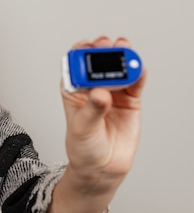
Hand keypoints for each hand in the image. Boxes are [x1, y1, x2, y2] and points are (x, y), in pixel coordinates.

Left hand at [61, 36, 146, 190]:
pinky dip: (138, 73)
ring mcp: (112, 92)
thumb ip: (92, 110)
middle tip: (106, 45)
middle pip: (98, 62)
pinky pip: (135, 83)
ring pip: (118, 68)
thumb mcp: (82, 128)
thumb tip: (100, 93)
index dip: (79, 52)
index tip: (84, 46)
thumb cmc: (83, 147)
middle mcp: (92, 88)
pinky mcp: (129, 100)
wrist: (102, 167)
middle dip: (102, 50)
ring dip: (121, 55)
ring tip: (123, 48)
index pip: (75, 66)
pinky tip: (138, 67)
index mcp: (73, 90)